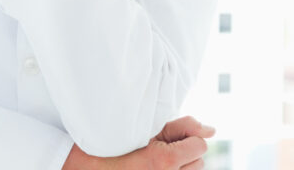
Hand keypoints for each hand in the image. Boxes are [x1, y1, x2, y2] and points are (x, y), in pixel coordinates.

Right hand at [62, 116, 214, 169]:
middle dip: (184, 150)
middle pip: (198, 161)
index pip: (200, 145)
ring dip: (180, 163)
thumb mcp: (142, 129)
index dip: (185, 135)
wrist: (81, 168)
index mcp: (164, 161)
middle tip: (158, 145)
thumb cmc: (109, 143)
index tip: (166, 133)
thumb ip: (179, 127)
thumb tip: (212, 129)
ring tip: (154, 157)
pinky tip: (153, 166)